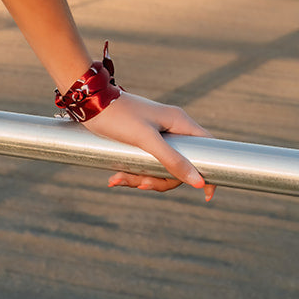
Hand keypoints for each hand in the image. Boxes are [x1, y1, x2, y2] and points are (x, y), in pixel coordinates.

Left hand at [85, 91, 215, 201]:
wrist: (89, 102)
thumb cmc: (118, 115)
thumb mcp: (146, 139)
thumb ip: (172, 159)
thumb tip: (199, 182)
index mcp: (179, 122)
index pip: (207, 148)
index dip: (209, 172)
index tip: (206, 196)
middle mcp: (172, 129)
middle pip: (180, 165)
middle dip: (159, 180)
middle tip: (140, 185)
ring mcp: (157, 135)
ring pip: (160, 167)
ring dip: (141, 178)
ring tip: (118, 179)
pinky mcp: (141, 141)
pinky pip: (146, 164)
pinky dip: (133, 172)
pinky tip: (115, 177)